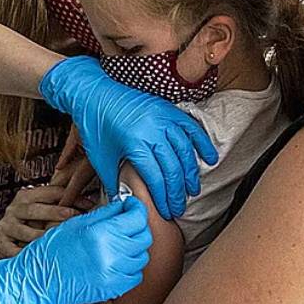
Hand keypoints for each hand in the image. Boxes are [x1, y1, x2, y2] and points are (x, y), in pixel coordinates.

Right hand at [0, 185, 79, 258]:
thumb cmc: (25, 221)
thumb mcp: (37, 207)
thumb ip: (56, 203)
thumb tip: (90, 204)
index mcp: (26, 196)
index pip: (49, 192)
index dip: (68, 196)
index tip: (87, 204)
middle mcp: (15, 209)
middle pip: (34, 210)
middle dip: (54, 212)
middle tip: (72, 215)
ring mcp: (7, 227)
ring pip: (25, 232)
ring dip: (41, 236)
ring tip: (57, 240)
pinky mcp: (2, 244)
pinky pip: (15, 251)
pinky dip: (25, 254)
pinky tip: (37, 256)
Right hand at [0, 197, 151, 303]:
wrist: (40, 279)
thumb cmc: (52, 249)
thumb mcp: (75, 223)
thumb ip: (104, 213)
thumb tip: (124, 205)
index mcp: (99, 234)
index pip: (136, 218)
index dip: (136, 208)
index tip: (131, 206)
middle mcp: (110, 255)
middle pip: (143, 237)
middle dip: (138, 226)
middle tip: (128, 223)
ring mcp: (113, 275)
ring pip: (142, 257)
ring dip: (135, 247)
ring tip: (121, 242)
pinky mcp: (112, 289)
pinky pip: (135, 276)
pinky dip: (131, 267)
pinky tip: (119, 261)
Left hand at [40, 56, 218, 218]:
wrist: (93, 92)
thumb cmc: (94, 126)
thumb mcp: (100, 159)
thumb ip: (115, 183)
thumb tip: (126, 205)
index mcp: (134, 143)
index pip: (156, 178)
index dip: (163, 198)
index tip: (167, 212)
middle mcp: (152, 129)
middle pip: (173, 168)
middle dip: (178, 192)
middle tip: (180, 207)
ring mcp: (162, 117)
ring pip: (185, 150)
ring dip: (191, 173)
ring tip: (192, 190)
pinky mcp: (167, 108)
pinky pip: (191, 128)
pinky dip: (202, 144)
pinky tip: (210, 159)